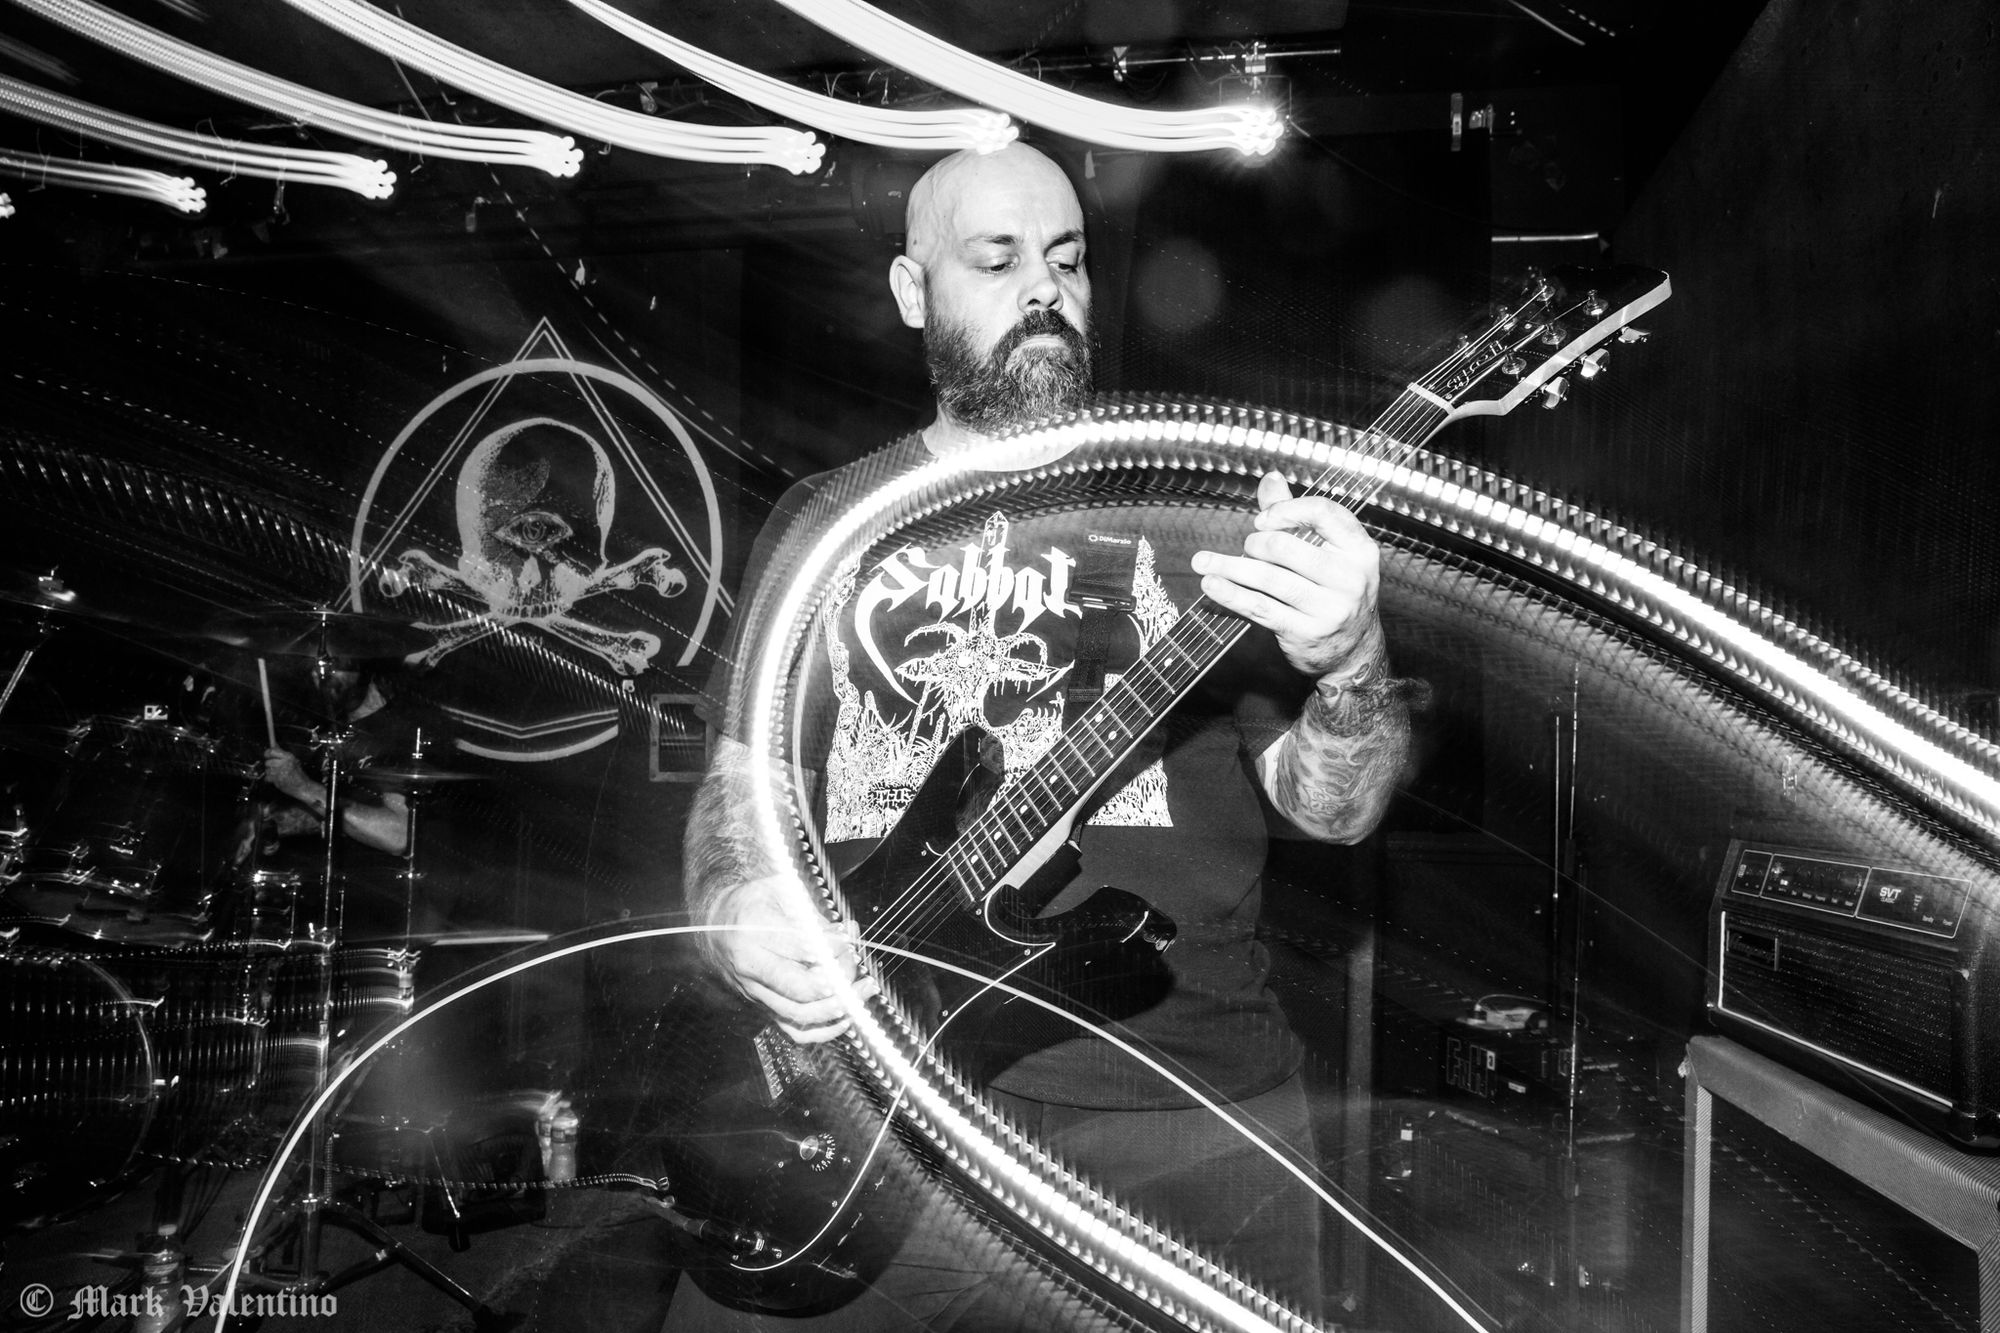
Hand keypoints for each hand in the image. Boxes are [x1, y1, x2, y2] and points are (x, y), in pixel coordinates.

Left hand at [262, 747, 320, 805]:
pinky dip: (270, 779)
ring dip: (270, 773)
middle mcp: (283, 763)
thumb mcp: (293, 760)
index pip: (271, 751)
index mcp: (288, 757)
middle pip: (267, 762)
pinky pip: (267, 777)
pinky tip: (276, 779)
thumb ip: (282, 753)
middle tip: (275, 767)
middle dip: (270, 765)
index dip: (267, 753)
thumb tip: (273, 744)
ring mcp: (279, 772)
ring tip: (278, 774)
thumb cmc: (298, 774)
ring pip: (267, 770)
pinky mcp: (276, 780)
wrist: (303, 786)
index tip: (267, 755)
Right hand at [704, 874, 872, 1043]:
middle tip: (855, 963)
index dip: (832, 947)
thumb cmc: (751, 903)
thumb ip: (813, 913)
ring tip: (861, 991)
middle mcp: (751, 966)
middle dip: (838, 979)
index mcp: (753, 931)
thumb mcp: (779, 889)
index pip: (800, 946)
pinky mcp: (762, 1007)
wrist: (715, 924)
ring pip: (799, 1013)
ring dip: (837, 1007)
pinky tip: (845, 1017)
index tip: (849, 940)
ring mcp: (755, 991)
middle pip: (800, 987)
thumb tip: (847, 933)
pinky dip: (823, 1031)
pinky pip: (793, 1031)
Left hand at [1192, 471, 1386, 678]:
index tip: (1261, 519)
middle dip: (1256, 544)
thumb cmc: (1333, 590)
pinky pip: (1259, 607)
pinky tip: (1211, 584)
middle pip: (1287, 547)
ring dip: (1230, 567)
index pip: (1323, 512)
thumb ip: (1297, 516)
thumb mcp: (1327, 551)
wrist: (1353, 650)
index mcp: (1359, 549)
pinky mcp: (1306, 632)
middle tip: (1248, 548)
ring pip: (1268, 579)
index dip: (1286, 510)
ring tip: (1203, 562)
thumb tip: (1270, 478)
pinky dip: (1230, 594)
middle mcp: (1350, 578)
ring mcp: (1330, 608)